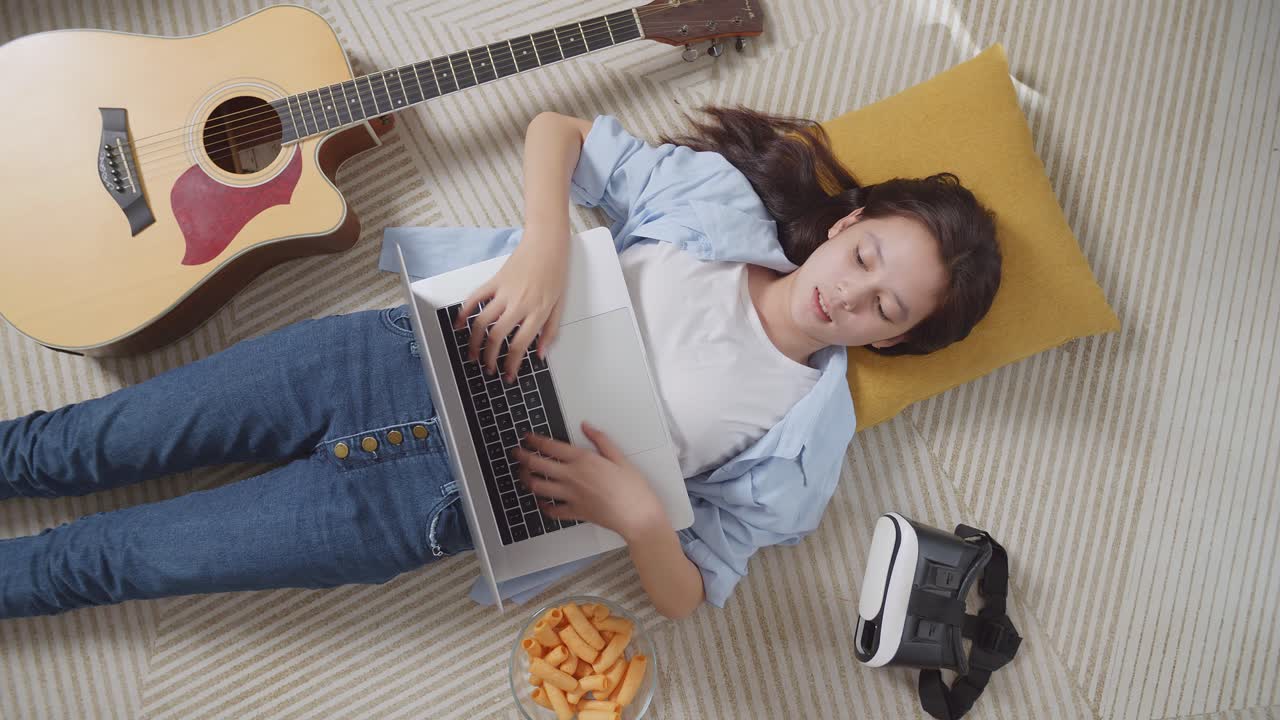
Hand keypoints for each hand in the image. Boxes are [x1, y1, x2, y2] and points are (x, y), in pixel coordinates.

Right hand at [455, 225, 567, 381]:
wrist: (547, 243)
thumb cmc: (556, 273)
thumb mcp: (560, 305)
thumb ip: (550, 331)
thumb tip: (541, 353)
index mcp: (537, 311)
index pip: (519, 345)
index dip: (511, 364)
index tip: (507, 375)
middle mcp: (519, 303)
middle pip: (496, 336)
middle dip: (489, 358)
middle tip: (488, 368)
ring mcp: (504, 292)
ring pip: (482, 321)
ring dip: (474, 341)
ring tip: (472, 354)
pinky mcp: (494, 281)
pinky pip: (474, 299)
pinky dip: (464, 313)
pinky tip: (459, 326)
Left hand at [512, 422, 667, 541]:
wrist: (638, 516)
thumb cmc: (633, 489)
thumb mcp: (620, 458)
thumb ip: (601, 441)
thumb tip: (586, 427)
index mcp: (584, 460)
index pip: (551, 447)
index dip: (534, 441)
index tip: (527, 438)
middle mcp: (573, 477)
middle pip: (538, 465)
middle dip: (523, 457)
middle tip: (516, 453)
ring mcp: (571, 496)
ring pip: (539, 487)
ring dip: (527, 479)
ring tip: (522, 474)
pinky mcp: (575, 512)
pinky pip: (552, 510)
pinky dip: (543, 506)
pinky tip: (542, 502)